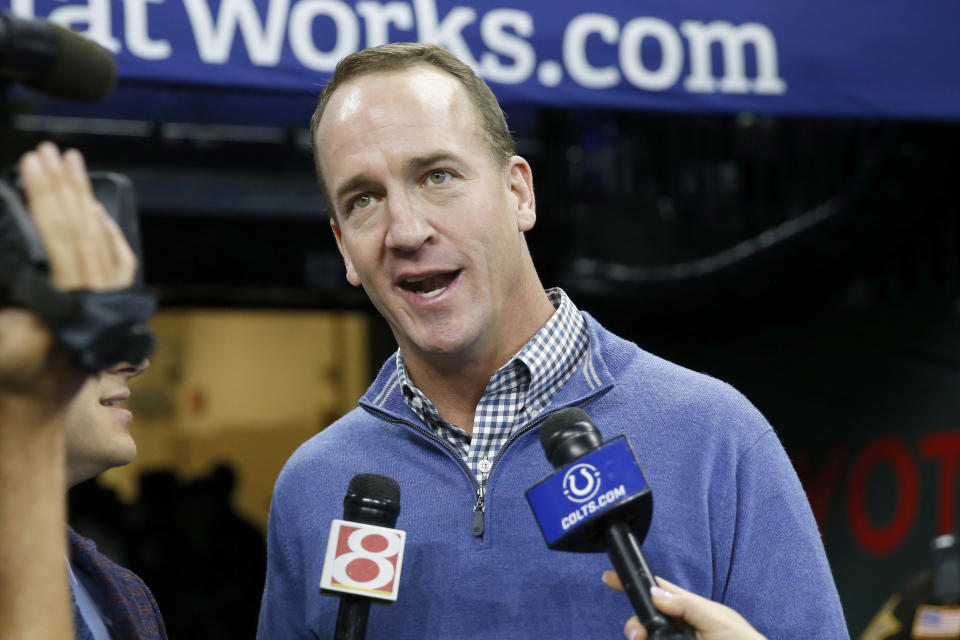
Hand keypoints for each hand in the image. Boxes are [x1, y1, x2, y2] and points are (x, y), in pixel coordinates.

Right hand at [0, 142, 135, 393]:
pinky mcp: (110, 310)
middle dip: (66, 187)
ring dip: (86, 201)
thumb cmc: (5, 373)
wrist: (31, 412)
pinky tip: (95, 210)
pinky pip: (117, 264)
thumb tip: (12, 244)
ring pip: (104, 242)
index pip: (63, 237)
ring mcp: (109, 306)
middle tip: (51, 150)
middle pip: (85, 233)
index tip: (33, 161)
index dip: (46, 196)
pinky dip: (107, 233)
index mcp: (71, 306)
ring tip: (72, 164)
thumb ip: (10, 286)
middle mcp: (99, 304)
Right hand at [603, 571, 766, 639]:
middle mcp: (678, 628)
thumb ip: (687, 606)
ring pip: (647, 637)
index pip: (657, 592)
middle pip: (645, 621)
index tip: (609, 578)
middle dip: (634, 624)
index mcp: (688, 609)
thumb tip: (655, 593)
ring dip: (640, 636)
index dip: (634, 584)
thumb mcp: (717, 619)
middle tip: (637, 636)